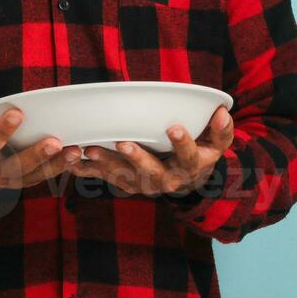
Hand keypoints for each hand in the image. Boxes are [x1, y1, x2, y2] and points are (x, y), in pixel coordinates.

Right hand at [0, 96, 78, 189]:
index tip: (16, 113)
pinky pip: (44, 176)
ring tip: (75, 151)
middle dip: (35, 155)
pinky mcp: (26, 180)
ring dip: (56, 165)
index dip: (1, 131)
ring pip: (35, 176)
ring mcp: (11, 180)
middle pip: (15, 167)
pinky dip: (61, 168)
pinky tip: (77, 156)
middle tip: (54, 142)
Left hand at [69, 105, 234, 198]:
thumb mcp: (216, 144)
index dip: (182, 143)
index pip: (188, 156)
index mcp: (190, 167)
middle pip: (153, 173)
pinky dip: (90, 171)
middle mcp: (168, 180)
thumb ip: (221, 130)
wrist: (189, 182)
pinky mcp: (128, 184)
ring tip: (92, 150)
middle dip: (138, 159)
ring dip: (108, 165)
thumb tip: (222, 112)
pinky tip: (74, 160)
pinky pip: (108, 180)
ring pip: (126, 179)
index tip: (174, 127)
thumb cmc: (201, 153)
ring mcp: (146, 185)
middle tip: (124, 142)